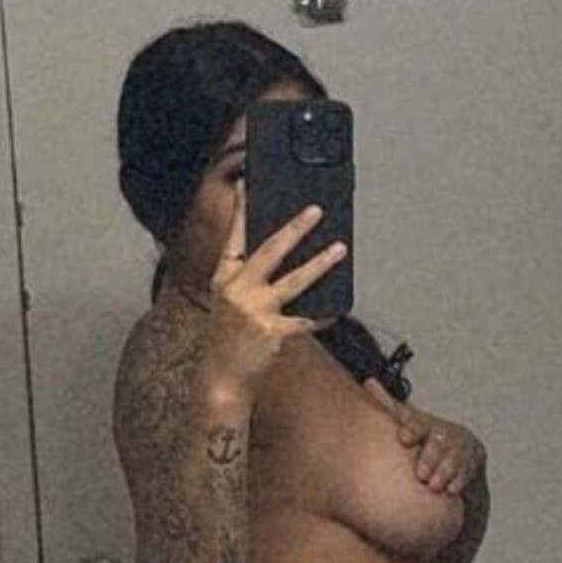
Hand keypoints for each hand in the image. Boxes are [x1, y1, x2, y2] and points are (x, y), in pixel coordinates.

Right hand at [205, 188, 345, 387]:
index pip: (232, 239)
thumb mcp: (229, 302)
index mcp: (223, 279)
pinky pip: (305, 319)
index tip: (247, 186)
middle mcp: (237, 291)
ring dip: (320, 263)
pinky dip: (322, 314)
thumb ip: (248, 280)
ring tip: (340, 249)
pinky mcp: (272, 332)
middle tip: (315, 210)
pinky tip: (337, 308)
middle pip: (270, 251)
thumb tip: (285, 257)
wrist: (221, 376)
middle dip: (294, 228)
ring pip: (294, 281)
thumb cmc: (228, 338)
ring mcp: (255, 311)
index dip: (239, 212)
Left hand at [362, 378, 485, 495]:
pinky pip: (465, 476)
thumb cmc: (427, 435)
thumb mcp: (410, 419)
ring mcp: (457, 453)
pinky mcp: (469, 468)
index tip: (404, 437)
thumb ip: (388, 405)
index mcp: (425, 426)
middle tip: (420, 473)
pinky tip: (451, 490)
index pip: (418, 425)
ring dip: (443, 473)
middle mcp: (443, 438)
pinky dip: (458, 483)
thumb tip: (368, 381)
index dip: (411, 430)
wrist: (463, 448)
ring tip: (433, 485)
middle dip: (429, 458)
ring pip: (452, 463)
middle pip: (436, 447)